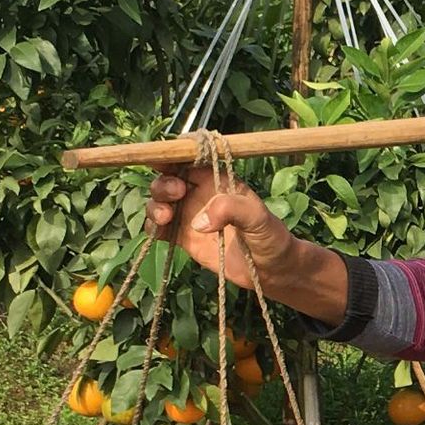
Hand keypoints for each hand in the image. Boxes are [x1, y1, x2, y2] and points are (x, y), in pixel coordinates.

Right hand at [146, 166, 299, 293]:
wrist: (271, 270)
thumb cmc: (270, 237)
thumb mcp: (257, 217)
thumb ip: (231, 209)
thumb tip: (198, 222)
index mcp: (218, 178)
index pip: (189, 158)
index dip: (172, 153)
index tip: (164, 158)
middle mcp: (200, 193)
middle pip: (168, 178)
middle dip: (164, 182)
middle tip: (177, 193)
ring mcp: (190, 215)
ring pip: (159, 201)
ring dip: (155, 205)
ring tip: (165, 217)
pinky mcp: (184, 237)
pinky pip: (159, 228)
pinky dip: (152, 227)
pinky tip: (159, 230)